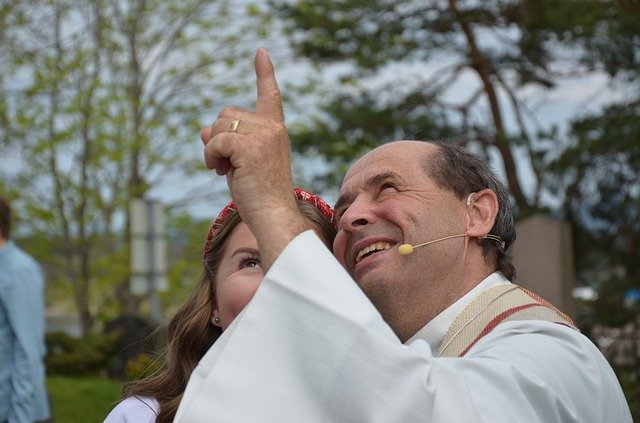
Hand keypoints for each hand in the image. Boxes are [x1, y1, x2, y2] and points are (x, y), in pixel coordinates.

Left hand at [201, 48, 306, 267]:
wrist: (273, 215)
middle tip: (225, 164)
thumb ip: (226, 142)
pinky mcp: (249, 146)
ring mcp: (263, 135)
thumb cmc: (259, 193)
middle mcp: (272, 127)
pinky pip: (215, 141)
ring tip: (224, 169)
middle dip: (217, 136)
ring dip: (212, 148)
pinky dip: (210, 156)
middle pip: (226, 113)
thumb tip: (202, 129)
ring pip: (218, 126)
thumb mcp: (241, 162)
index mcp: (275, 129)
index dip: (264, 73)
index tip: (260, 52)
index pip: (270, 95)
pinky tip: (220, 172)